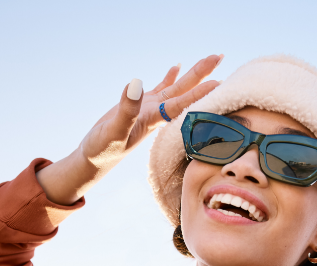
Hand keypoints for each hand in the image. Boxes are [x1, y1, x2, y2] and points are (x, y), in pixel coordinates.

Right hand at [39, 55, 223, 204]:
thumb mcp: (113, 131)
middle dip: (203, 75)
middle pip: (185, 91)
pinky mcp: (142, 106)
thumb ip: (126, 110)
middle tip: (221, 56)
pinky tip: (178, 66)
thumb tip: (136, 84)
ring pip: (177, 87)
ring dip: (193, 74)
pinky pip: (160, 88)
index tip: (219, 83)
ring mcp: (151, 108)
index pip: (181, 104)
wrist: (95, 159)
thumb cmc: (103, 150)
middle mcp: (158, 113)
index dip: (199, 94)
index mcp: (154, 120)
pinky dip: (169, 77)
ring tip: (210, 58)